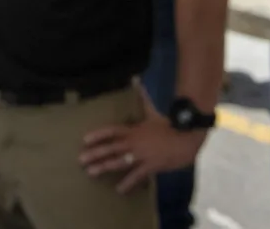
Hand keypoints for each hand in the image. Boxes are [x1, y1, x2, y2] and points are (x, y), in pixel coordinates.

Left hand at [79, 87, 207, 193]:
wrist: (188, 136)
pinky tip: (119, 190)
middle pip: (111, 148)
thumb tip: (136, 80)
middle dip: (95, 153)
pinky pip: (137, 176)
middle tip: (80, 160)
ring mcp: (142, 155)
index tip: (84, 140)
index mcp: (134, 130)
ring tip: (91, 173)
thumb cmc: (171, 125)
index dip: (98, 135)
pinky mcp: (152, 166)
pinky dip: (128, 183)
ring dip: (105, 167)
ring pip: (120, 161)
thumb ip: (143, 99)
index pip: (112, 131)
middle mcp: (135, 142)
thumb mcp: (153, 112)